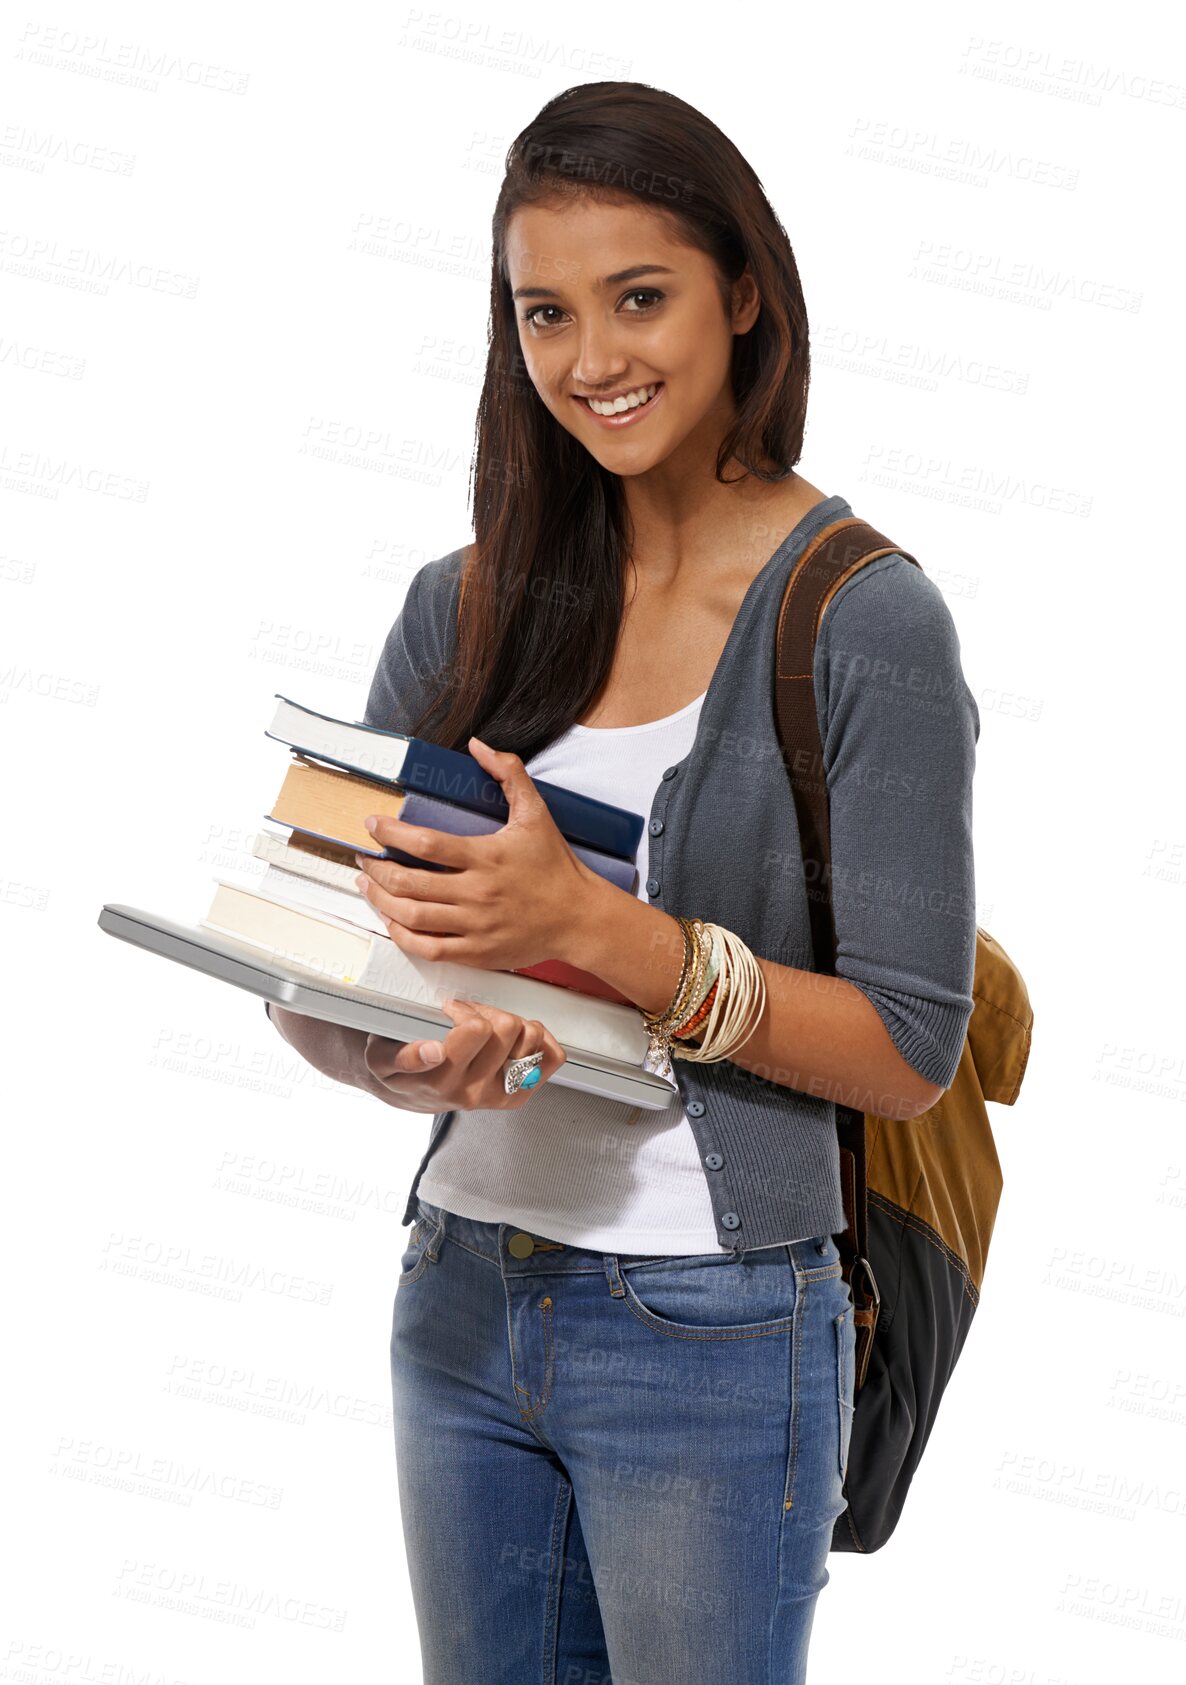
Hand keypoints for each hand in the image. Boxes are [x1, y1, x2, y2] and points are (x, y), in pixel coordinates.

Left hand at [353, 734, 599, 971]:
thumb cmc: (556, 867)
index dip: (391, 833)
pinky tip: (392, 920)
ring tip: (367, 885)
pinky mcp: (477, 952)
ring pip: (412, 916)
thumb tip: (479, 745)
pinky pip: (428, 949)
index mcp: (487, 857)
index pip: (426, 844)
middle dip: (376, 869)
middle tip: (364, 858)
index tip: (373, 824)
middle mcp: (477, 893)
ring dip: (380, 900)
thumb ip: (509, 774)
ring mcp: (476, 926)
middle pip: (409, 882)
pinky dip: (402, 935)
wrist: (579, 917)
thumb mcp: (536, 813)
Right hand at [363, 995, 566, 1111]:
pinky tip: (517, 1039)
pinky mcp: (519, 1094)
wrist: (409, 1097)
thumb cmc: (398, 1070)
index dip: (464, 1010)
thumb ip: (404, 1056)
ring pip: (532, 1037)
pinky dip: (541, 1040)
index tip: (449, 1011)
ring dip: (513, 1023)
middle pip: (509, 1027)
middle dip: (488, 1011)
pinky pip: (552, 1058)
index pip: (477, 1030)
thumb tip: (432, 1052)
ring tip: (490, 1028)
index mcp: (443, 1080)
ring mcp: (501, 1095)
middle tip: (470, 1016)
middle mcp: (476, 1091)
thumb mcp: (382, 1060)